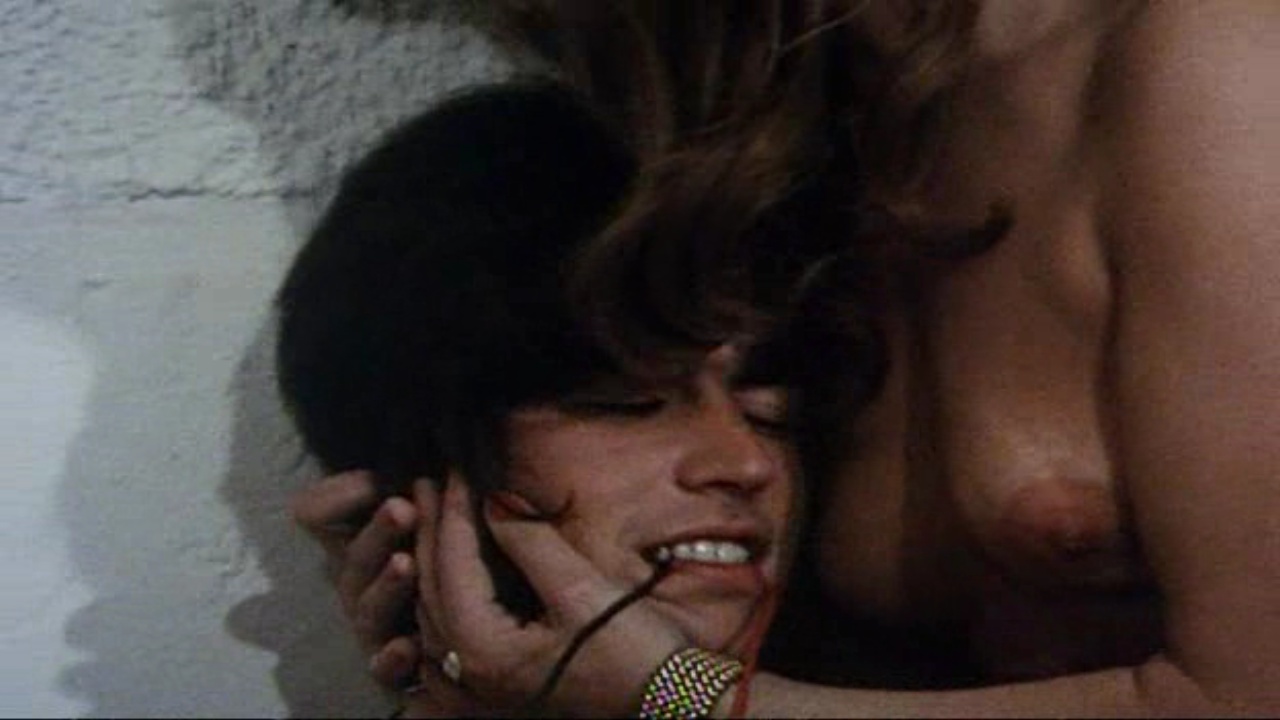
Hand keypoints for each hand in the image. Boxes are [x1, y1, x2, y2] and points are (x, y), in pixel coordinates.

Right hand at [290, 470, 422, 689]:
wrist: (462, 622)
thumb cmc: (438, 550)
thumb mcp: (425, 511)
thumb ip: (403, 487)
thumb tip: (401, 461)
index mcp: (358, 539)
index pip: (320, 513)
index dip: (339, 497)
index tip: (377, 477)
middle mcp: (358, 582)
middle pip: (354, 559)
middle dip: (378, 533)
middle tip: (402, 508)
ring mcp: (373, 624)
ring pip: (369, 609)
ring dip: (385, 586)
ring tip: (406, 564)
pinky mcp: (391, 665)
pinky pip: (383, 667)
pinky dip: (391, 658)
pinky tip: (407, 646)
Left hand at [412, 475, 687, 716]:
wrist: (663, 703)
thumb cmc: (630, 653)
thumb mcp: (581, 590)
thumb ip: (530, 542)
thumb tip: (494, 498)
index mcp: (484, 649)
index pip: (452, 564)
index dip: (452, 511)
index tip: (453, 468)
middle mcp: (468, 671)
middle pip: (432, 587)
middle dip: (430, 530)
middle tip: (425, 481)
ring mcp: (477, 683)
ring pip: (434, 610)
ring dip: (429, 560)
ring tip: (429, 516)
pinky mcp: (493, 683)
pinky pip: (447, 633)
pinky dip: (442, 594)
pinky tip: (445, 572)